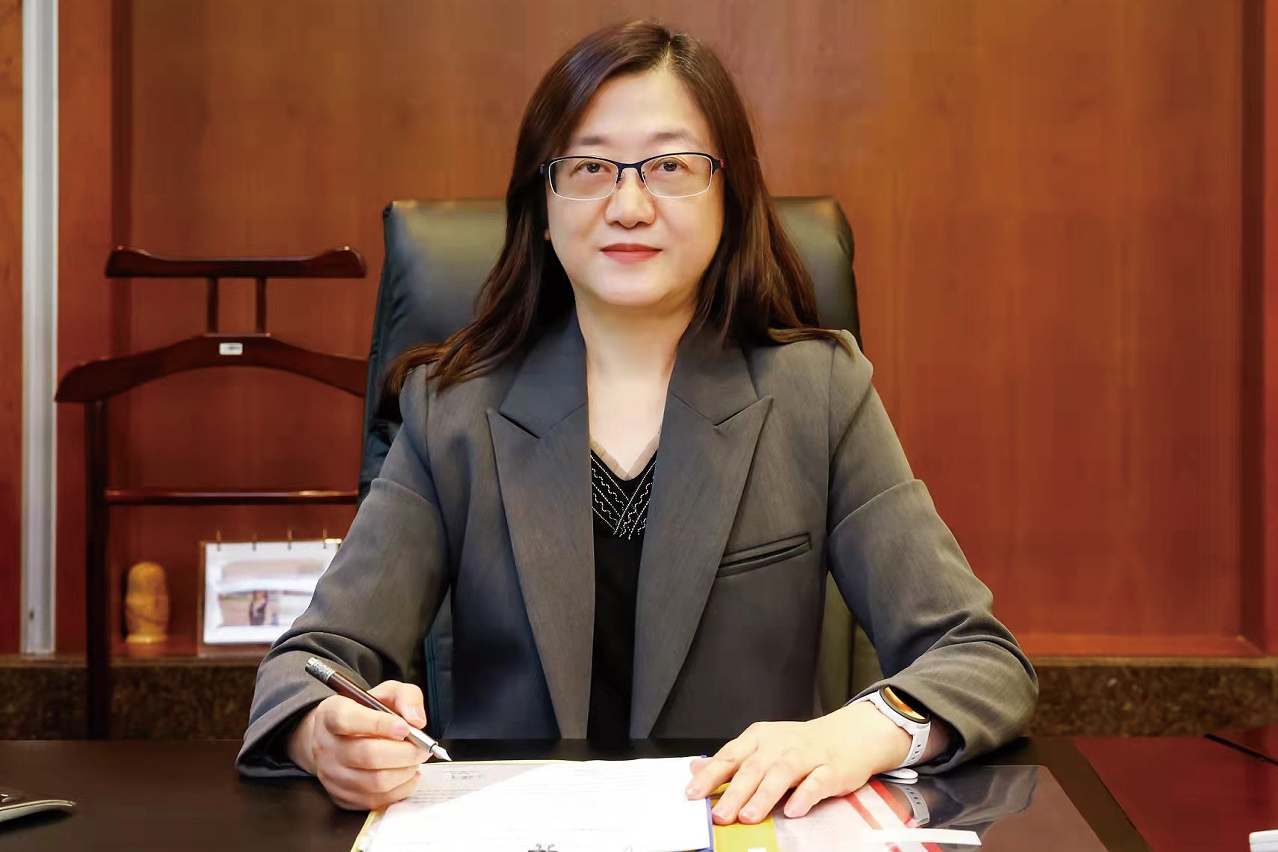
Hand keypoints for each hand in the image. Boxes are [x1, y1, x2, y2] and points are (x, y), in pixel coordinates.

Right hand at [288, 680, 428, 810]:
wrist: (339, 737)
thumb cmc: (365, 712)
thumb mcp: (386, 692)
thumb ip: (406, 697)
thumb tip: (417, 720)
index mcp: (331, 714)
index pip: (348, 720)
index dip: (379, 724)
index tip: (405, 728)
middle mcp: (326, 746)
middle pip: (367, 755)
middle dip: (404, 753)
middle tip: (422, 748)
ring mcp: (332, 775)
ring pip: (375, 782)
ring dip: (404, 771)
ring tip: (414, 760)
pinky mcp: (342, 797)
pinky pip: (377, 799)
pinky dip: (401, 788)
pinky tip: (407, 774)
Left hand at [684, 701, 910, 824]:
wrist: (849, 734)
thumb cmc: (800, 745)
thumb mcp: (762, 746)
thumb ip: (731, 760)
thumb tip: (695, 768)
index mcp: (759, 738)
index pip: (730, 756)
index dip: (710, 776)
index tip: (692, 794)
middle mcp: (780, 745)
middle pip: (753, 768)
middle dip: (734, 793)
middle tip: (719, 815)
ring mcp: (806, 756)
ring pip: (781, 775)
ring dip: (763, 796)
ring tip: (747, 817)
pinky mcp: (830, 770)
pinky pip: (816, 783)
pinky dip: (804, 796)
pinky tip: (793, 811)